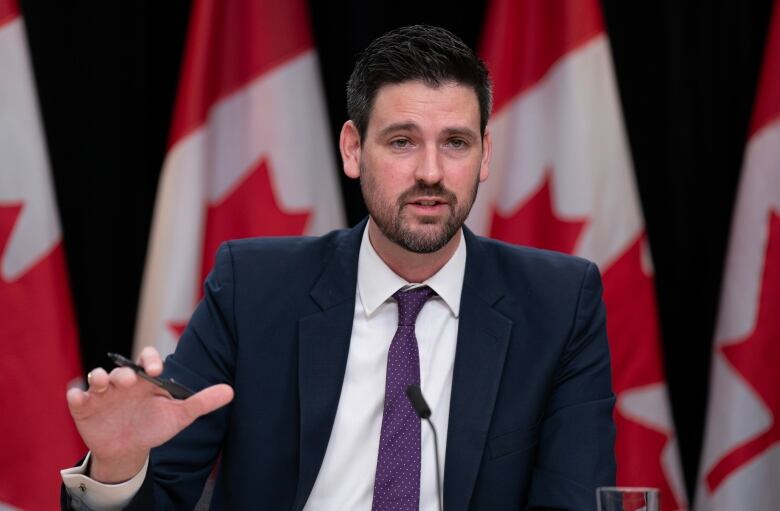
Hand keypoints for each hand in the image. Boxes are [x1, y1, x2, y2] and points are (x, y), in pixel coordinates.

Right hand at [66, 347, 233, 482]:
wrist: (130, 450)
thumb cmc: (154, 426)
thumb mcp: (179, 415)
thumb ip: (202, 402)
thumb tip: (231, 391)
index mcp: (146, 380)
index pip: (147, 359)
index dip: (150, 359)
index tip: (156, 371)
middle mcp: (124, 382)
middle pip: (121, 368)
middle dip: (124, 372)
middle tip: (130, 380)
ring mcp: (103, 394)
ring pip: (97, 377)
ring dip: (99, 378)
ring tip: (104, 384)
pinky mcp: (85, 408)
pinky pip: (76, 396)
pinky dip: (76, 394)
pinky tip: (78, 396)